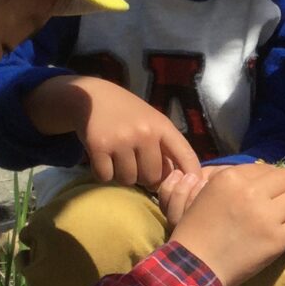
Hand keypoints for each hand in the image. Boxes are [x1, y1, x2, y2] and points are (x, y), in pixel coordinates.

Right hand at [27, 76, 199, 188]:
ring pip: (128, 180)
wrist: (91, 97)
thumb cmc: (127, 114)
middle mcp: (144, 133)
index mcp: (162, 126)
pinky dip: (103, 173)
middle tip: (135, 164)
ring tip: (118, 159)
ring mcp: (121, 140)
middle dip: (144, 177)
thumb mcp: (152, 122)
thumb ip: (165, 148)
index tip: (193, 188)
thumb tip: (176, 182)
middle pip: (152, 177)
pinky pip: (106, 177)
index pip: (185, 155)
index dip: (192, 175)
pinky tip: (103, 159)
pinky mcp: (98, 146)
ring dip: (122, 175)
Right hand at [168, 163, 284, 285]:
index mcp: (231, 178)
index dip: (269, 179)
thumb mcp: (207, 193)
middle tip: (280, 201)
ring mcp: (266, 216)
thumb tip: (264, 173)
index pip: (266, 167)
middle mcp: (250, 192)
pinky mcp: (277, 239)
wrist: (194, 266)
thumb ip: (235, 180)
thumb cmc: (195, 230)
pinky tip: (279, 235)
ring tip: (281, 218)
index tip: (266, 191)